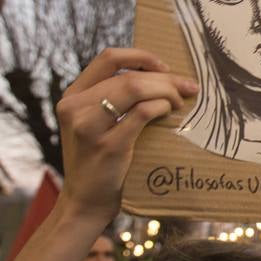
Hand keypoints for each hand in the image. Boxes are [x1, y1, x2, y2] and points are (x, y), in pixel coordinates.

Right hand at [55, 48, 197, 221]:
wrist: (85, 202)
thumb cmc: (99, 162)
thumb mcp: (94, 125)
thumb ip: (112, 101)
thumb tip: (161, 78)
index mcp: (73, 96)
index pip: (108, 58)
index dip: (141, 57)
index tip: (165, 67)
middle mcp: (75, 107)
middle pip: (128, 76)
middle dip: (165, 78)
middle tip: (188, 87)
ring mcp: (88, 126)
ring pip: (135, 88)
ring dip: (166, 91)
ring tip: (180, 102)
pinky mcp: (107, 145)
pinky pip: (141, 113)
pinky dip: (161, 107)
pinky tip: (169, 112)